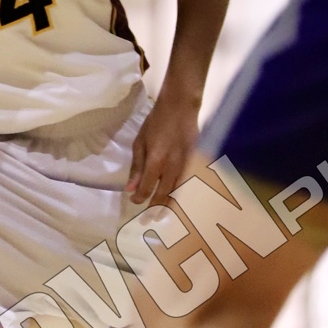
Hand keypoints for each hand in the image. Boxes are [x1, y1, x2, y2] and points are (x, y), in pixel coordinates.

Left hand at [127, 90, 198, 206]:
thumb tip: (130, 188)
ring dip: (169, 206)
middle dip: (154, 209)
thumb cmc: (156, 123)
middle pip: (163, 195)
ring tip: (162, 215)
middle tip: (147, 219)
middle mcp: (172, 168)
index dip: (139, 198)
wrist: (180, 108)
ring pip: (178, 194)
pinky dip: (182, 195)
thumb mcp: (140, 142)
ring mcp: (186, 167)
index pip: (147, 188)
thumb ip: (136, 167)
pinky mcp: (196, 164)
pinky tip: (177, 200)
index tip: (134, 201)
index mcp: (156, 161)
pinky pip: (189, 185)